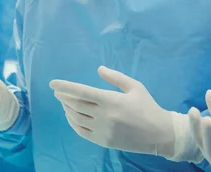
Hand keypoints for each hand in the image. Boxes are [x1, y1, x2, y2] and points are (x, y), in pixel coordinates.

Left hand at [50, 66, 185, 157]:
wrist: (158, 133)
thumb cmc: (147, 106)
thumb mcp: (135, 87)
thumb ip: (116, 78)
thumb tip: (99, 69)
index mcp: (111, 100)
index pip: (82, 92)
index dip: (65, 87)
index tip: (53, 83)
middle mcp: (103, 115)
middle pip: (76, 105)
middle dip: (64, 97)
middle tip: (58, 92)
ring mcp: (102, 130)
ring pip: (76, 118)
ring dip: (67, 109)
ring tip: (65, 102)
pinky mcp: (102, 141)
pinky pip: (81, 131)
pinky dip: (73, 123)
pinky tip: (71, 116)